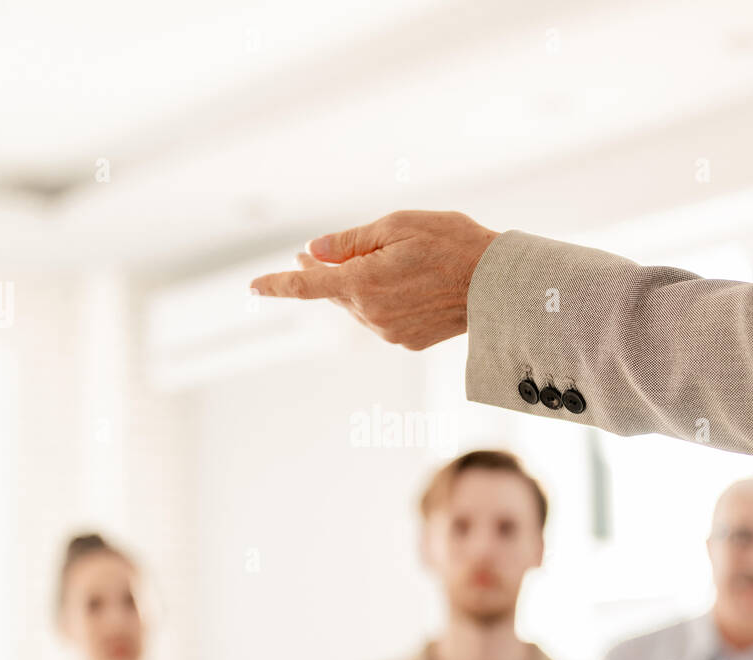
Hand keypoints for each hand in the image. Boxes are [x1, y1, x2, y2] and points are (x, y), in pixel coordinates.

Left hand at [249, 210, 499, 350]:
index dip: (276, 285)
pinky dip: (386, 300)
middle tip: (320, 252)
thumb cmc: (453, 243)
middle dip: (328, 272)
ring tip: (398, 262)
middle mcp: (370, 314)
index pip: (306, 285)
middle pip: (335, 291)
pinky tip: (414, 285)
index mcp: (362, 282)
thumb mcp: (397, 225)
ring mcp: (388, 331)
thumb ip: (349, 241)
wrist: (499, 285)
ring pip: (358, 305)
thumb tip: (313, 251)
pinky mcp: (407, 340)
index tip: (253, 286)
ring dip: (363, 284)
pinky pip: (382, 318)